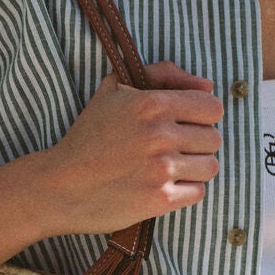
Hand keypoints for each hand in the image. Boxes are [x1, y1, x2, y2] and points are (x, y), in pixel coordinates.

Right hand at [42, 60, 222, 234]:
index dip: (202, 116)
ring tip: (170, 168)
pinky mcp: (160, 200)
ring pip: (211, 166)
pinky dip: (186, 191)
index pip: (212, 107)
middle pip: (214, 138)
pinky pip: (198, 192)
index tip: (185, 124)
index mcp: (152, 104)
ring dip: (195, 168)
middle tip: (173, 149)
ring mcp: (161, 169)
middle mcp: (159, 135)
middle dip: (198, 143)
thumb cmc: (89, 135)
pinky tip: (164, 186)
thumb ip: (162, 74)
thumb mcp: (115, 88)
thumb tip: (207, 85)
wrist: (60, 185)